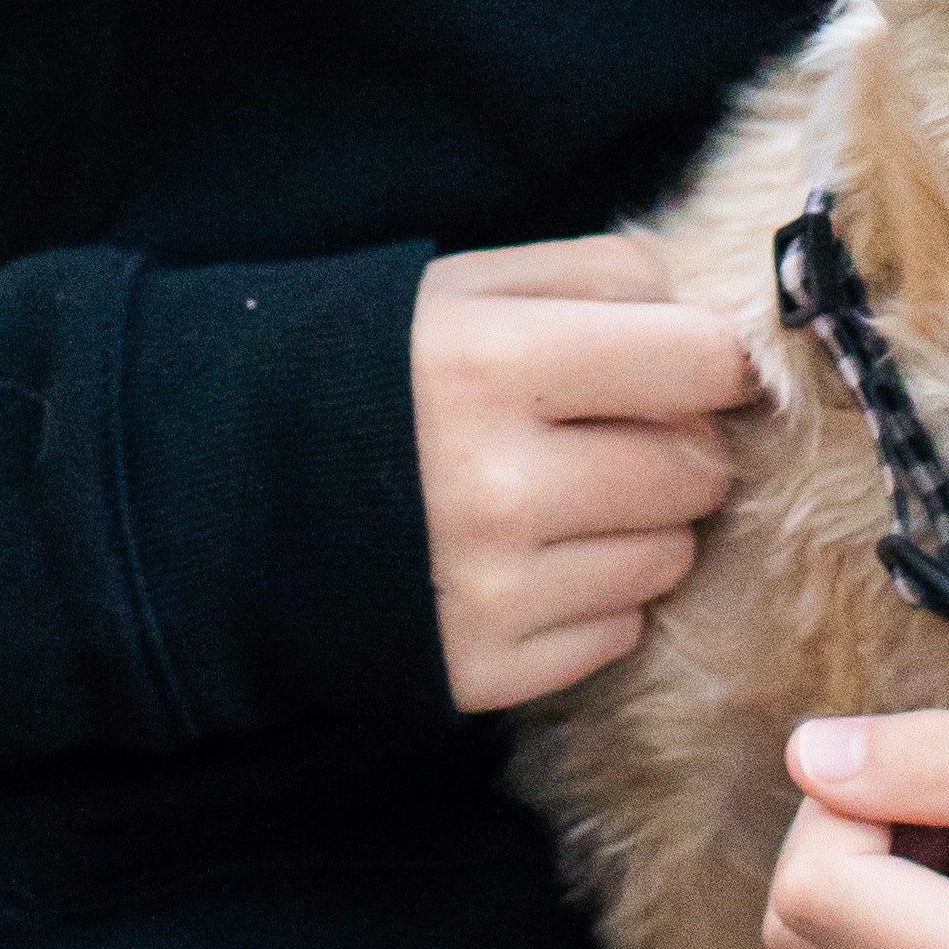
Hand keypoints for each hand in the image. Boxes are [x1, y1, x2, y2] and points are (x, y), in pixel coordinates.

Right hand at [412, 234, 753, 715]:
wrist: (224, 497)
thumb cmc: (365, 368)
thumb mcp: (462, 286)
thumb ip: (600, 277)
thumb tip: (724, 323)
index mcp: (490, 362)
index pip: (699, 361)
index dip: (714, 361)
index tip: (695, 365)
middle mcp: (497, 483)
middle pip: (694, 470)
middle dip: (677, 447)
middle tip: (612, 434)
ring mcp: (490, 589)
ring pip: (667, 558)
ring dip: (640, 526)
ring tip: (561, 499)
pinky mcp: (481, 671)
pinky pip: (617, 633)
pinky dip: (595, 597)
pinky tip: (529, 561)